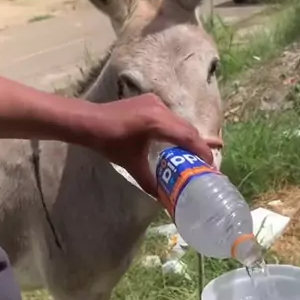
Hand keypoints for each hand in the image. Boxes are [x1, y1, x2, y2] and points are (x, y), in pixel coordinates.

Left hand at [91, 95, 221, 193]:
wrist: (88, 122)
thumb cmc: (108, 143)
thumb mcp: (132, 164)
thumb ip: (150, 181)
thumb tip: (163, 198)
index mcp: (157, 122)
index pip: (188, 136)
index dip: (203, 151)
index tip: (210, 166)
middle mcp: (160, 108)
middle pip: (187, 128)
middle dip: (198, 146)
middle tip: (206, 164)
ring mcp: (155, 102)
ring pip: (180, 122)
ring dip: (188, 138)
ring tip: (194, 155)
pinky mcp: (150, 101)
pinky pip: (171, 117)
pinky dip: (177, 130)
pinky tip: (177, 142)